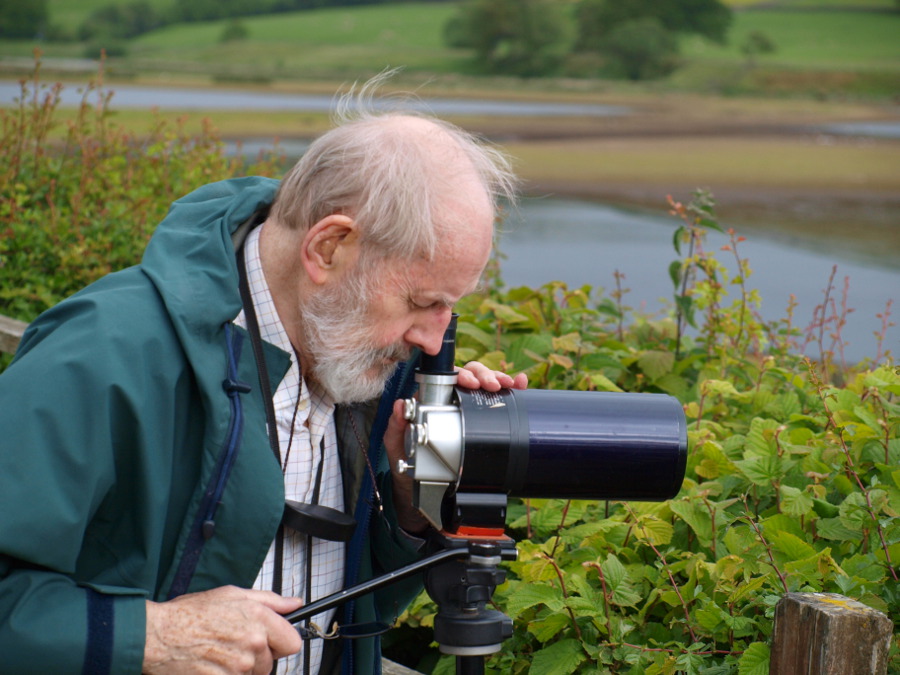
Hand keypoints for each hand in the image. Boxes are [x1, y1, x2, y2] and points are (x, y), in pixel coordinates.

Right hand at [143, 586, 302, 674]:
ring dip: (240, 669)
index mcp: (258, 619)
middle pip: (271, 663)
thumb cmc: (190, 614)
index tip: (271, 642)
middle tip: (232, 645)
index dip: (281, 642)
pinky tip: (212, 666)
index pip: (292, 643)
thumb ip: (270, 600)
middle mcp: (252, 644)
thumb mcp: (232, 594)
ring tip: (219, 654)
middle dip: (256, 657)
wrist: (158, 636)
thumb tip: (294, 604)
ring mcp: (238, 667)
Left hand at [384, 362, 526, 533]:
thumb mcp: (396, 445)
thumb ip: (395, 426)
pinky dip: (513, 392)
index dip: (462, 375)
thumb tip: (400, 405)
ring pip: (486, 388)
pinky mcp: (483, 426)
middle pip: (471, 378)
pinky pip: (499, 405)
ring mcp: (468, 413)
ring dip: (500, 380)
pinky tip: (521, 384)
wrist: (422, 490)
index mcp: (433, 402)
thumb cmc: (408, 463)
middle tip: (492, 384)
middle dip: (485, 376)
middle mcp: (452, 403)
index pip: (449, 379)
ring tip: (508, 384)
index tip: (470, 381)